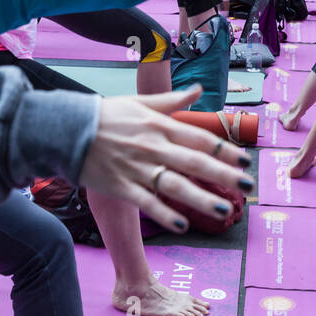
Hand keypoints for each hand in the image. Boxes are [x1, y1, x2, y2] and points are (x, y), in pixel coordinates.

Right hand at [79, 87, 255, 232]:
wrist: (66, 130)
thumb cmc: (106, 115)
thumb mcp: (140, 102)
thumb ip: (171, 100)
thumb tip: (198, 90)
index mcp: (160, 126)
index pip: (199, 139)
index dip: (224, 150)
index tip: (244, 160)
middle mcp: (153, 147)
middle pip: (195, 162)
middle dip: (225, 174)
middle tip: (248, 185)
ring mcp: (138, 168)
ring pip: (175, 185)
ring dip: (201, 199)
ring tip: (224, 210)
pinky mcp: (122, 187)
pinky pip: (147, 203)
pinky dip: (165, 214)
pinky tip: (184, 225)